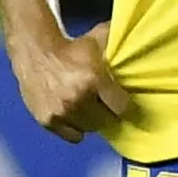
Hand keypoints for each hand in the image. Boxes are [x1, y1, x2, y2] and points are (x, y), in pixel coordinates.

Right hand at [10, 21, 129, 142]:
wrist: (35, 52)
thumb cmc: (71, 47)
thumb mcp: (98, 40)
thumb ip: (120, 44)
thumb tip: (142, 41)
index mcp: (94, 79)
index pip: (122, 108)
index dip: (126, 107)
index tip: (125, 105)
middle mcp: (78, 98)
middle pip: (107, 121)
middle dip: (108, 113)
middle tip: (106, 105)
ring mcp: (61, 111)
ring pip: (90, 129)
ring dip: (92, 121)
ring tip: (88, 107)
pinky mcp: (48, 120)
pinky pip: (73, 136)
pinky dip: (75, 128)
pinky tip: (74, 114)